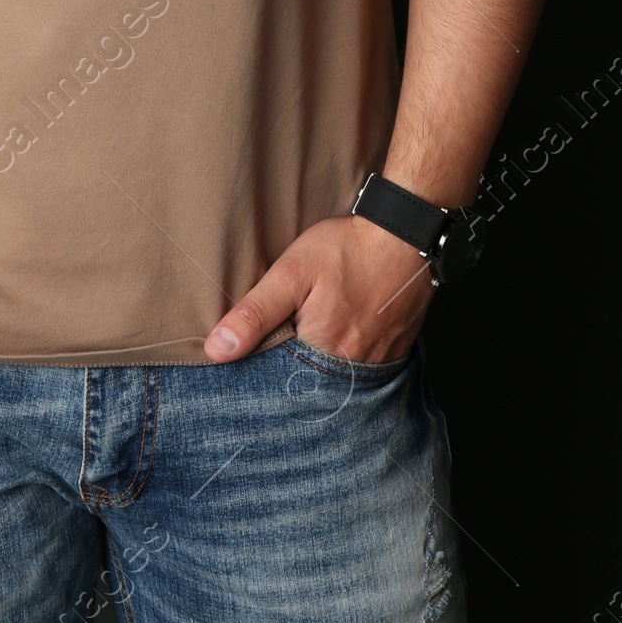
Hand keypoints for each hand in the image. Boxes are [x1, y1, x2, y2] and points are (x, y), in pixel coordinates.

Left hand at [204, 214, 432, 363]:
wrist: (405, 237)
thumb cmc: (347, 250)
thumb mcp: (292, 272)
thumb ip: (255, 312)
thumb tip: (217, 350)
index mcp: (323, 352)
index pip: (278, 382)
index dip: (261, 370)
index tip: (249, 357)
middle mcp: (353, 371)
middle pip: (307, 385)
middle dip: (289, 370)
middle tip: (283, 340)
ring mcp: (376, 367)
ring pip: (333, 380)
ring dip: (316, 368)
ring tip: (308, 338)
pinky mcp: (392, 357)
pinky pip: (359, 373)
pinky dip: (343, 361)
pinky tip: (336, 337)